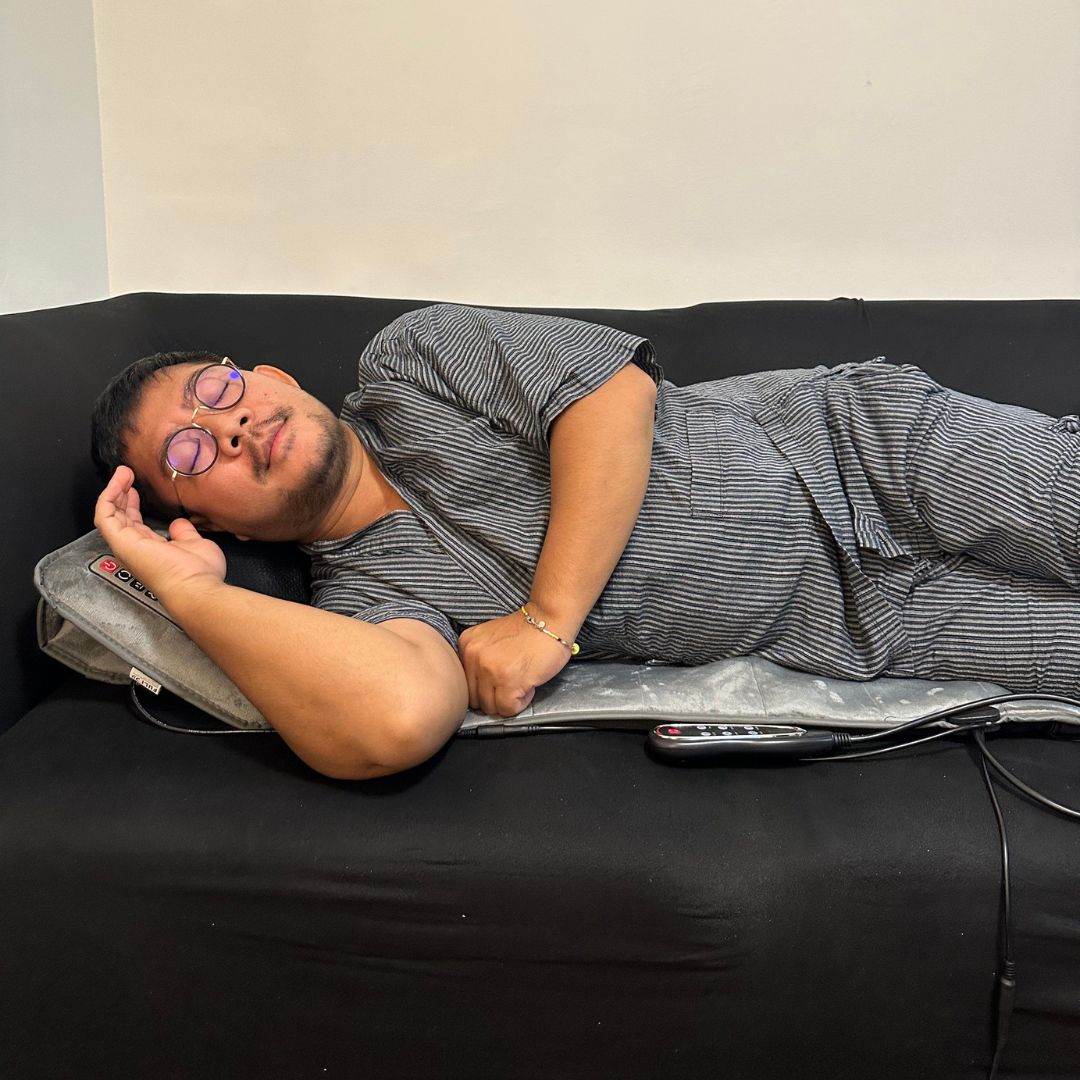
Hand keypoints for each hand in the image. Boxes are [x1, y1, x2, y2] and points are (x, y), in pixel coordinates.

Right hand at [93, 466, 226, 607]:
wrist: (195, 587)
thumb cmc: (199, 572)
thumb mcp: (195, 544)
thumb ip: (183, 533)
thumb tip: (177, 524)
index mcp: (152, 550)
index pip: (135, 525)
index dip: (132, 505)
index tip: (136, 489)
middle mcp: (135, 549)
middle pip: (120, 517)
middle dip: (121, 494)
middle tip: (126, 475)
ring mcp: (126, 545)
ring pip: (110, 513)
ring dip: (114, 490)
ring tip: (122, 472)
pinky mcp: (121, 541)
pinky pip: (105, 514)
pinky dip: (109, 496)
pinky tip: (119, 481)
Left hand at [458, 608, 574, 716]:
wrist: (550, 621)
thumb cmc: (528, 630)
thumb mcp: (491, 638)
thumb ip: (480, 658)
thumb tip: (479, 688)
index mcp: (467, 644)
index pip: (466, 683)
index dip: (485, 686)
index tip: (498, 680)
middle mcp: (474, 657)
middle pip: (476, 698)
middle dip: (495, 696)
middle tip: (512, 683)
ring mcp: (490, 670)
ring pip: (491, 707)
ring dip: (508, 700)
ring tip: (521, 682)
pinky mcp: (508, 682)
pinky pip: (508, 709)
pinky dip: (521, 703)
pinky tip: (528, 686)